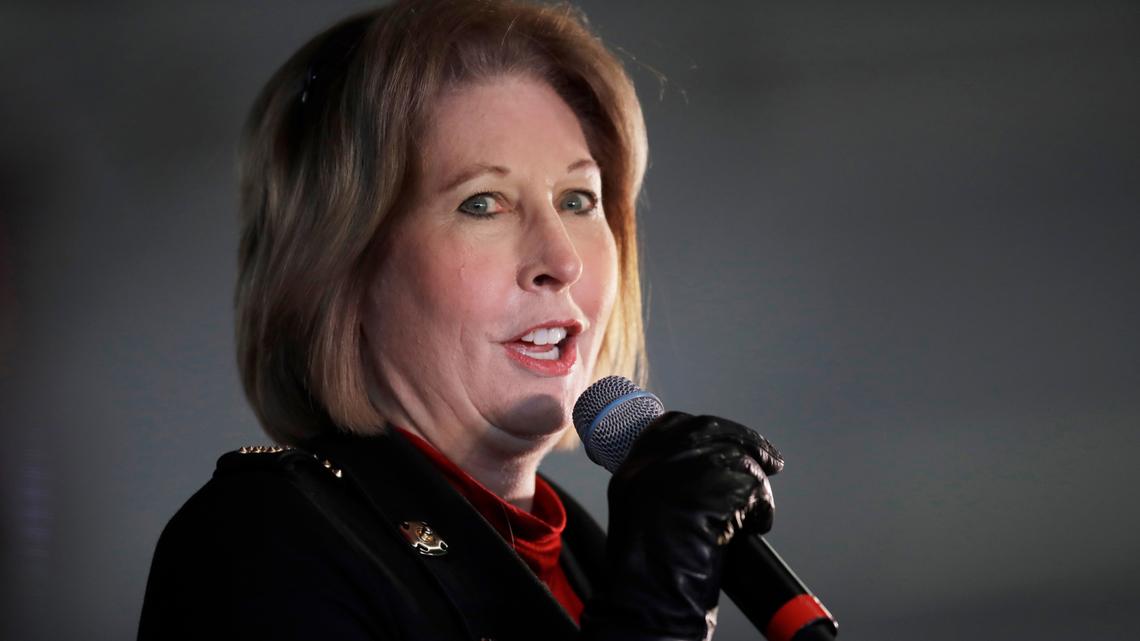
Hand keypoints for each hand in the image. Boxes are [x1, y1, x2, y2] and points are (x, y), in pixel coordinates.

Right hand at [581, 412, 782, 640]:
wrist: (648, 601)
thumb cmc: (645, 574)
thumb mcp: (639, 513)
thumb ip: (663, 484)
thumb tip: (704, 470)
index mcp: (633, 467)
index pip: (675, 424)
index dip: (710, 430)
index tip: (731, 438)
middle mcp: (654, 463)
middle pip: (709, 431)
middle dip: (746, 441)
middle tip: (770, 458)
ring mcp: (684, 474)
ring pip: (737, 459)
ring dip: (755, 487)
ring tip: (754, 515)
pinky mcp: (714, 490)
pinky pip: (754, 489)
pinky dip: (762, 510)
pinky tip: (754, 528)